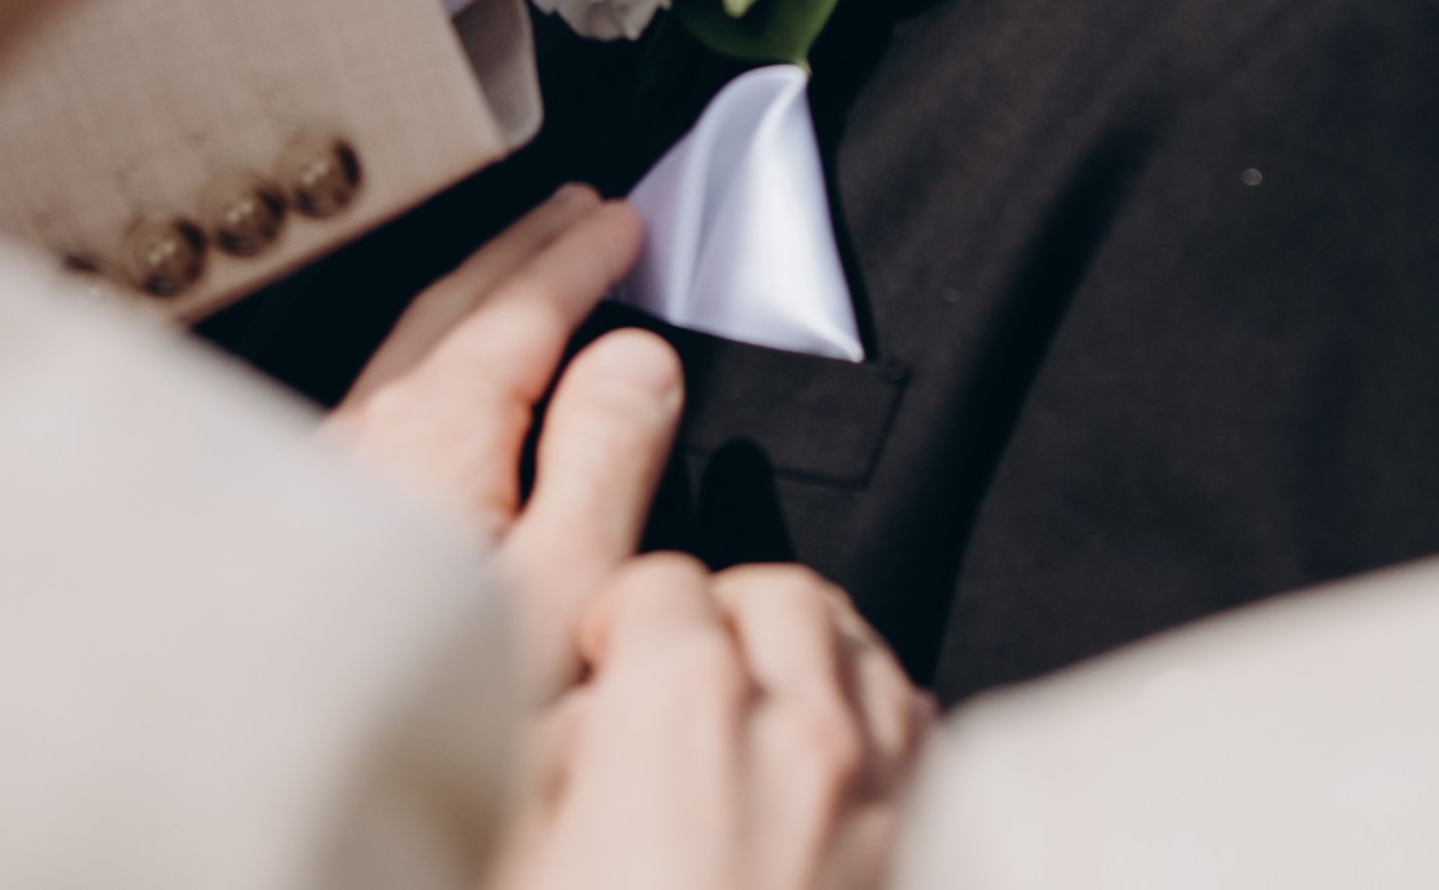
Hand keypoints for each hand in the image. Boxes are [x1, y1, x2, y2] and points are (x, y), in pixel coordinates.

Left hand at [320, 188, 690, 682]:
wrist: (288, 760)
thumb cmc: (431, 696)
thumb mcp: (564, 581)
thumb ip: (607, 458)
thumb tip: (636, 358)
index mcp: (437, 435)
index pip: (520, 310)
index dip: (580, 257)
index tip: (623, 220)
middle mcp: (367, 440)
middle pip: (451, 311)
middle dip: (522, 253)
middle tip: (578, 215)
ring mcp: (326, 479)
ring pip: (407, 354)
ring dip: (475, 302)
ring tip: (521, 281)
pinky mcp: (307, 527)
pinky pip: (382, 401)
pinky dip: (435, 361)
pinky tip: (441, 395)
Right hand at [502, 556, 927, 889]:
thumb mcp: (513, 856)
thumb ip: (546, 762)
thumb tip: (585, 727)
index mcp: (682, 708)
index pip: (661, 582)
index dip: (620, 621)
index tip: (605, 660)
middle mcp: (801, 734)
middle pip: (785, 594)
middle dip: (725, 618)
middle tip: (678, 682)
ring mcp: (881, 799)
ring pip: (867, 656)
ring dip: (813, 666)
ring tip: (757, 722)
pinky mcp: (925, 856)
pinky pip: (920, 745)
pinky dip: (876, 737)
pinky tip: (830, 784)